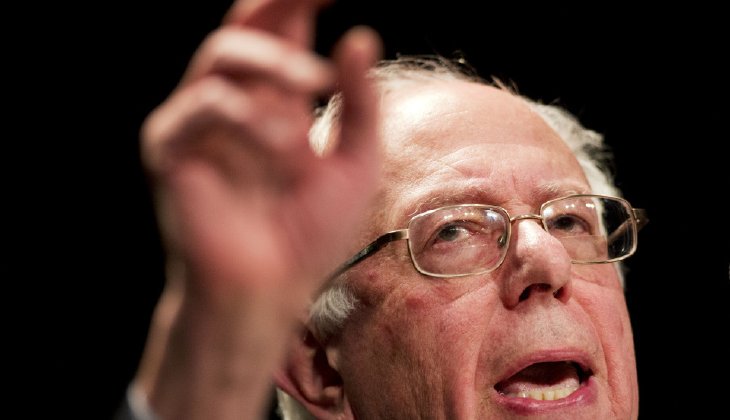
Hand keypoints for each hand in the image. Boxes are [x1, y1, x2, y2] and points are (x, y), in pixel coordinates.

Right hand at [134, 0, 381, 417]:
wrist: (269, 291)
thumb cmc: (309, 233)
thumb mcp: (355, 163)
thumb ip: (360, 103)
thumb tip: (359, 35)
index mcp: (278, 101)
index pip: (283, 27)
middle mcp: (237, 101)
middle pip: (244, 21)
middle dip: (278, 0)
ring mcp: (200, 121)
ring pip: (221, 52)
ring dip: (274, 63)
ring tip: (315, 88)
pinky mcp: (172, 147)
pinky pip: (203, 105)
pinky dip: (248, 120)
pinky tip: (280, 153)